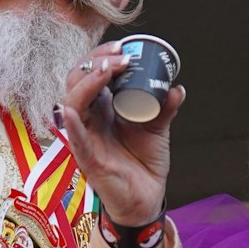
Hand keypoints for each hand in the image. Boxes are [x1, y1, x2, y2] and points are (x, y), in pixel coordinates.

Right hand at [56, 42, 185, 244]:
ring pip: (71, 104)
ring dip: (87, 84)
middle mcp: (89, 120)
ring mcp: (85, 139)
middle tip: (121, 55)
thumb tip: (176, 87)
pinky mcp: (89, 161)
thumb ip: (164, 108)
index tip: (123, 48)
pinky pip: (76, 142)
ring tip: (107, 70)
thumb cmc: (142, 163)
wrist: (146, 199)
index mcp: (101, 109)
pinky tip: (72, 113)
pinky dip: (72, 126)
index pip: (90, 74)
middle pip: (76, 81)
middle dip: (96, 62)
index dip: (101, 57)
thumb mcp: (156, 129)